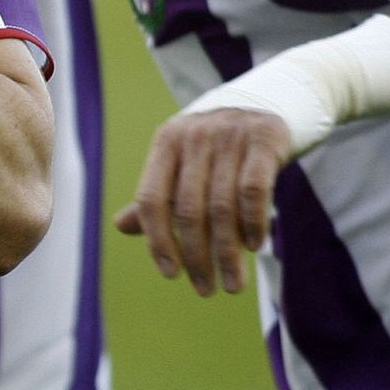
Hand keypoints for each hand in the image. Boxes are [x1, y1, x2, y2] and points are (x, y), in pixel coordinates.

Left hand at [115, 107, 290, 296]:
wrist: (269, 99)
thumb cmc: (218, 144)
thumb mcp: (185, 162)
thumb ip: (159, 194)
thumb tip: (120, 226)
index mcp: (166, 142)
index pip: (151, 199)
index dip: (157, 240)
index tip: (170, 275)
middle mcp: (194, 135)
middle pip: (188, 209)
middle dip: (197, 257)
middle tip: (206, 290)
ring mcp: (230, 134)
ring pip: (222, 206)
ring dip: (227, 252)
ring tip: (232, 283)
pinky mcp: (264, 137)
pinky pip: (254, 189)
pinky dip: (253, 223)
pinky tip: (255, 247)